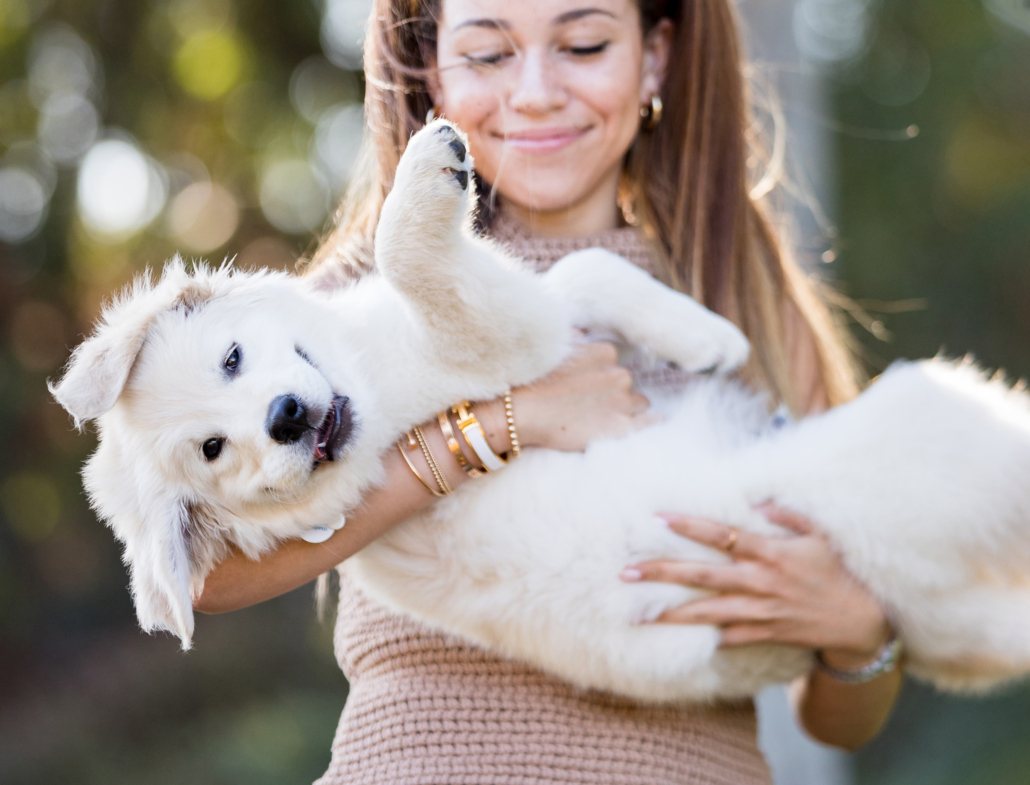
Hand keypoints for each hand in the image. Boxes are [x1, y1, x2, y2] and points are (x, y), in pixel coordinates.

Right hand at [512, 342, 655, 451]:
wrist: (522, 413)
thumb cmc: (533, 381)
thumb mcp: (553, 348)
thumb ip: (574, 339)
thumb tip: (582, 335)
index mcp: (605, 352)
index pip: (614, 361)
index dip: (602, 375)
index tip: (589, 384)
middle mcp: (619, 373)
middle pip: (626, 381)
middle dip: (613, 391)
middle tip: (592, 403)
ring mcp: (623, 401)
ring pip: (639, 402)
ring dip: (626, 407)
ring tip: (605, 417)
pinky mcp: (622, 427)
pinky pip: (649, 423)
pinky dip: (650, 422)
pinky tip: (652, 423)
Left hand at [623, 505, 890, 667]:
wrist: (860, 622)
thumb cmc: (837, 572)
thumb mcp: (818, 535)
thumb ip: (788, 514)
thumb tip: (759, 501)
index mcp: (769, 552)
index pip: (721, 535)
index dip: (689, 526)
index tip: (658, 518)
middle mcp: (759, 582)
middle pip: (701, 575)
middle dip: (662, 572)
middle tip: (627, 571)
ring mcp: (760, 610)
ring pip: (706, 612)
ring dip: (670, 613)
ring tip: (637, 613)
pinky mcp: (764, 633)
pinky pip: (728, 636)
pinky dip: (704, 636)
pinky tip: (675, 638)